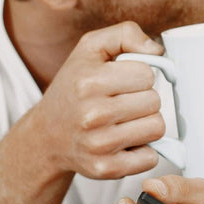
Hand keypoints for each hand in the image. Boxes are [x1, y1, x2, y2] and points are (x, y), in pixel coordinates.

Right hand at [32, 22, 165, 179]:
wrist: (46, 135)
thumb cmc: (74, 87)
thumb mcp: (90, 48)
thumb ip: (125, 34)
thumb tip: (157, 50)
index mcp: (89, 82)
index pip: (147, 74)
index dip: (140, 75)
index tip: (124, 80)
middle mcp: (92, 115)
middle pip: (154, 102)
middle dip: (144, 98)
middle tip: (123, 101)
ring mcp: (99, 145)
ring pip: (157, 128)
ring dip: (146, 123)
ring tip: (125, 120)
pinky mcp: (106, 169)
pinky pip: (151, 157)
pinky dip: (143, 149)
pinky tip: (124, 141)